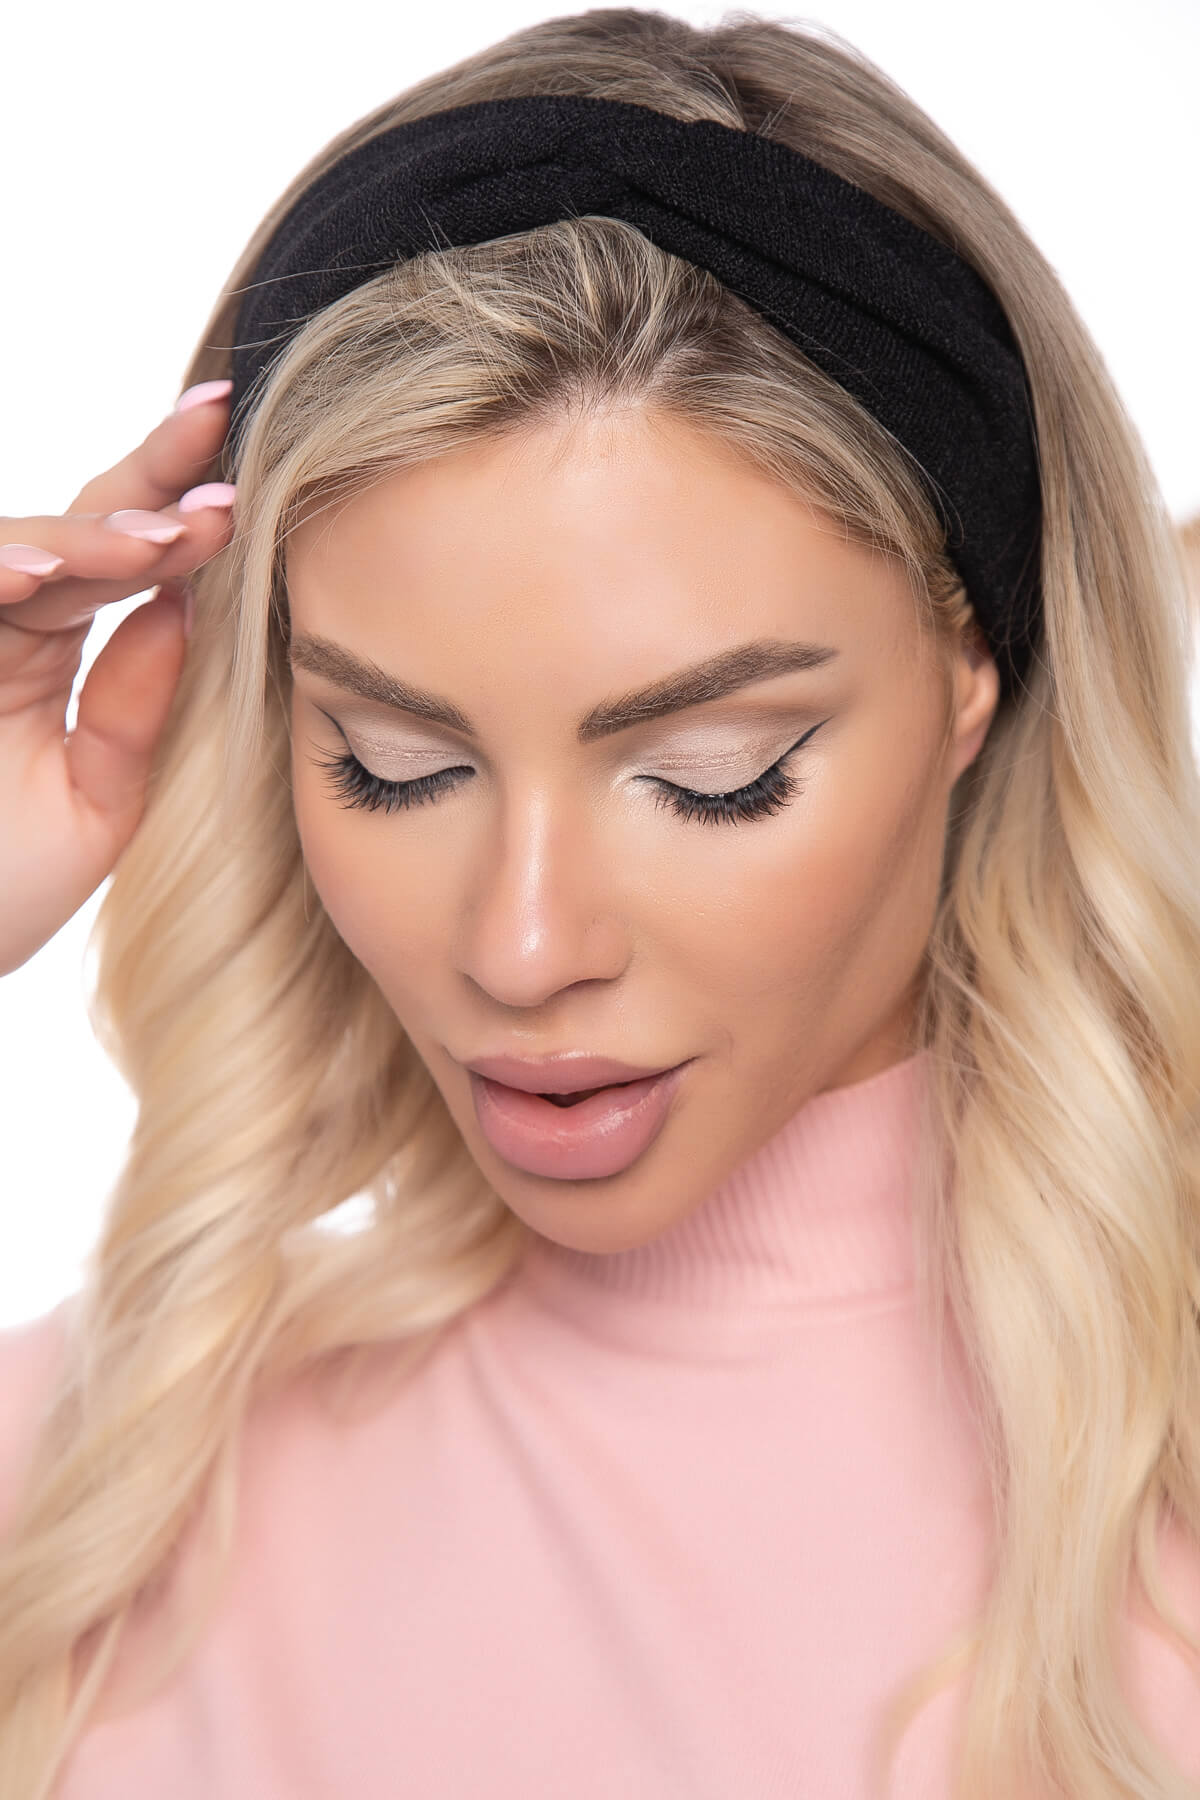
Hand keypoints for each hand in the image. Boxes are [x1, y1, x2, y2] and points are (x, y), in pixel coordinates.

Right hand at [0, 382, 236, 975]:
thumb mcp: (98, 804)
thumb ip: (136, 709)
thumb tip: (185, 605)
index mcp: (53, 649)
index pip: (122, 558)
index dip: (179, 513)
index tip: (246, 485)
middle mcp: (2, 624)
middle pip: (75, 522)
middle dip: (147, 481)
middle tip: (213, 439)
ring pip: (15, 548)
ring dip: (83, 539)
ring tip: (152, 542)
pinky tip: (39, 578)